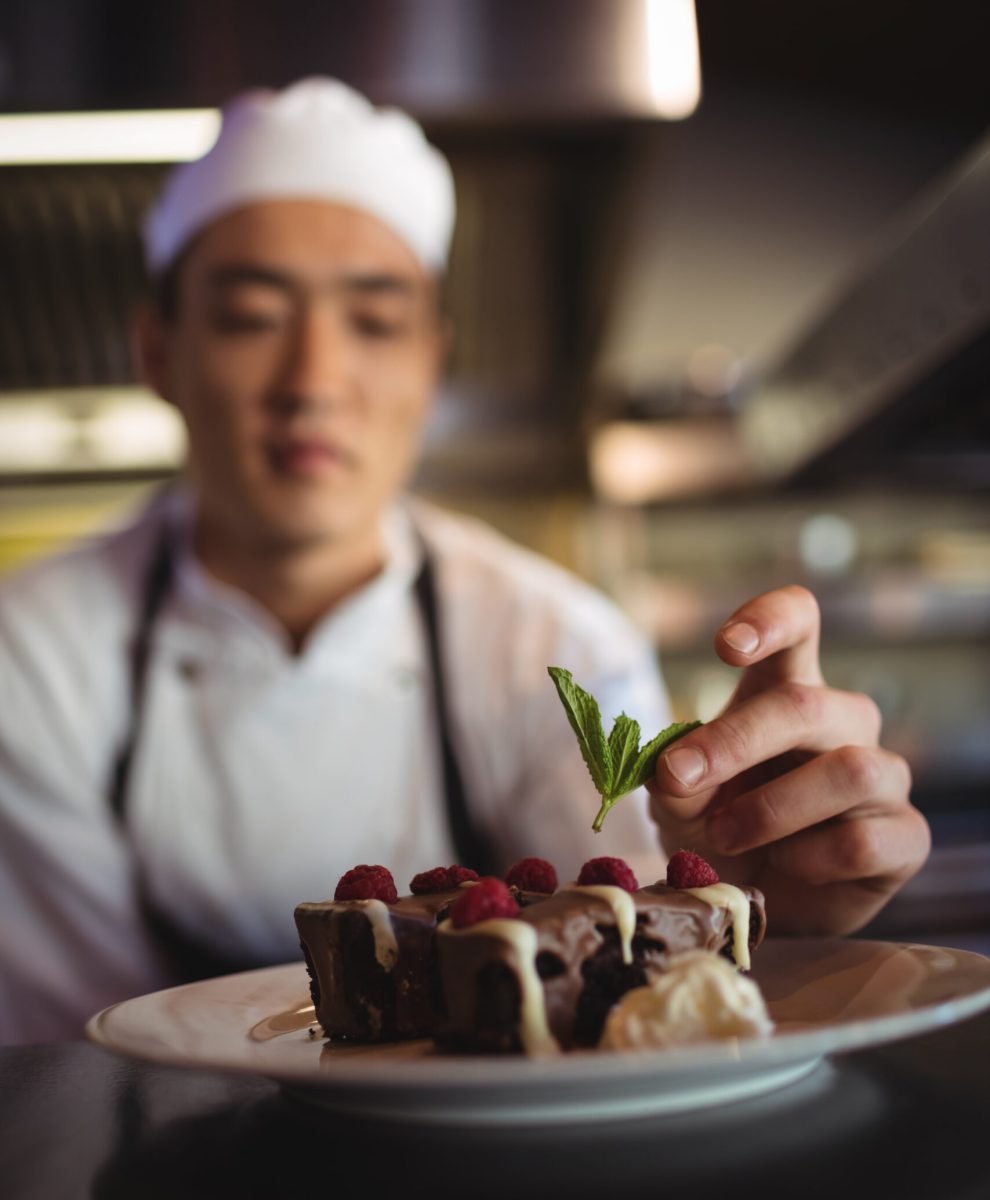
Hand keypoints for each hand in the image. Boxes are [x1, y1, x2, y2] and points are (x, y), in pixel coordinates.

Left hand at [648, 586, 929, 934]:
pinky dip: (809, 858)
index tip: (727, 646)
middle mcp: (842, 722)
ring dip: (772, 809)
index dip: (771, 619)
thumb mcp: (680, 797)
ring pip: (849, 771)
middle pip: (808, 705)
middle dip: (737, 742)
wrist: (750, 899)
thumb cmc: (716, 825)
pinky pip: (864, 840)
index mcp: (787, 688)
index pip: (800, 621)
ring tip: (726, 835)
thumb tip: (676, 772)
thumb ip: (676, 776)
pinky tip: (785, 866)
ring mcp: (882, 777)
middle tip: (680, 777)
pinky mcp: (905, 836)